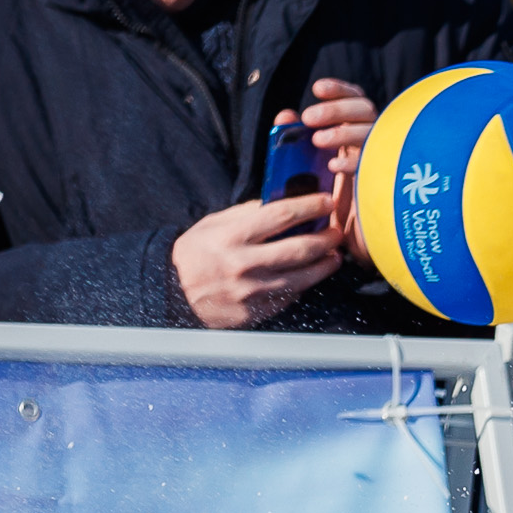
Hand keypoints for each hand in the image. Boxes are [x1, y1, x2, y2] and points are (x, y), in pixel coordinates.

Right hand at [171, 195, 342, 328]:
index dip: (310, 206)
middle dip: (326, 237)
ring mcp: (253, 290)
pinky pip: (291, 295)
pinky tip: (313, 274)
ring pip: (303, 276)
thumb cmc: (194, 255)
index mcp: (232, 236)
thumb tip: (278, 201)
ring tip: (334, 254)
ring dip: (325, 264)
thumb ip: (245, 214)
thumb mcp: (212, 225)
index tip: (327, 201)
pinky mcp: (259, 311)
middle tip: (338, 231)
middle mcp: (245, 264)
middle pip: (300, 248)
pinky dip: (306, 283)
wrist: (174, 295)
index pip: (281, 215)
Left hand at [299, 78, 380, 261]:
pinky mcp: (388, 185)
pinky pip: (379, 164)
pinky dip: (355, 161)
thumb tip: (284, 115)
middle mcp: (373, 146)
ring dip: (344, 130)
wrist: (345, 250)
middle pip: (365, 109)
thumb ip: (296, 146)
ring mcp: (383, 163)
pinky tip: (335, 168)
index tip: (318, 89)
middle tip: (310, 119)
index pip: (355, 102)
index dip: (341, 91)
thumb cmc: (327, 210)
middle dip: (337, 109)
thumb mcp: (306, 174)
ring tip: (318, 141)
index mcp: (355, 139)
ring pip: (374, 130)